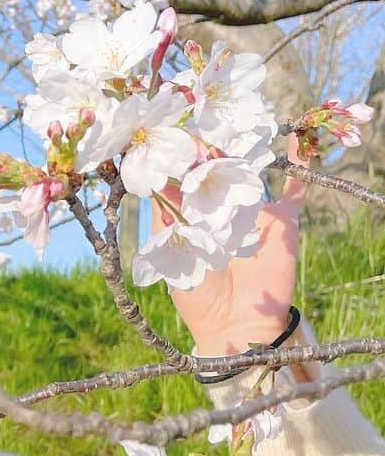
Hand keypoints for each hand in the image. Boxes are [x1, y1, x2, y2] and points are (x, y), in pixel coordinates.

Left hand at [153, 133, 305, 357]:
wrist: (237, 326)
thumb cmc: (199, 298)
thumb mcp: (173, 258)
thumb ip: (167, 222)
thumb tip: (154, 182)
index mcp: (194, 218)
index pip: (187, 180)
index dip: (180, 161)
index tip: (169, 142)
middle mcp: (223, 210)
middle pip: (218, 169)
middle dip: (207, 149)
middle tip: (197, 135)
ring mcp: (254, 212)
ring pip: (252, 171)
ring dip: (243, 149)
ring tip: (231, 128)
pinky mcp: (283, 220)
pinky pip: (295, 187)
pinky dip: (299, 162)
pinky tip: (298, 138)